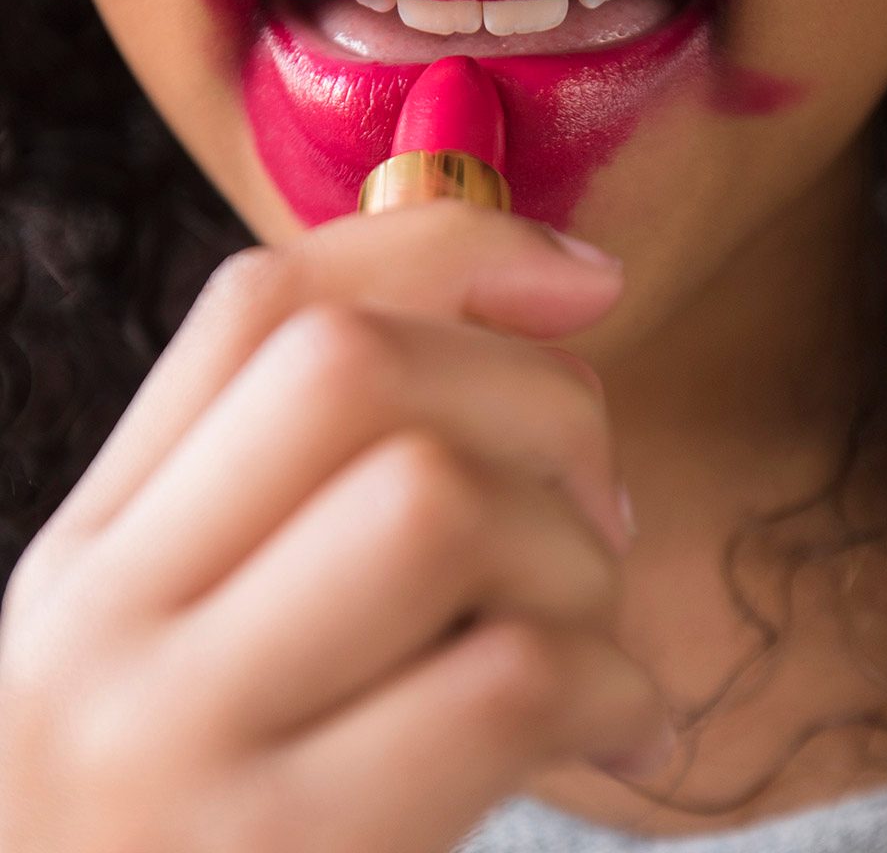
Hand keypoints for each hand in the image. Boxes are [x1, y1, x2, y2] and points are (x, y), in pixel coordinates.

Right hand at [0, 201, 672, 852]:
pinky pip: (506, 677)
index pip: (263, 306)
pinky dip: (612, 682)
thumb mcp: (234, 640)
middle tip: (598, 499)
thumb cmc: (240, 815)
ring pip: (438, 499)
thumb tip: (559, 295)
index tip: (586, 279)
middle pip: (356, 367)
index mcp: (102, 544)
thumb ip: (342, 486)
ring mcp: (173, 742)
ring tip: (592, 630)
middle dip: (539, 396)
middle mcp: (106, 621)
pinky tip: (622, 728)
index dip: (449, 253)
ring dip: (576, 553)